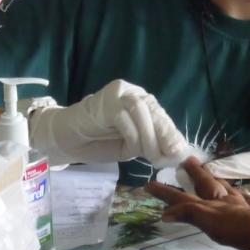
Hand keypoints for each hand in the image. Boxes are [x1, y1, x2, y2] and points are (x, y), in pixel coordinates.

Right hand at [28, 79, 193, 166]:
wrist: (68, 140)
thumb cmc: (100, 143)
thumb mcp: (132, 146)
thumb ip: (151, 145)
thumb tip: (177, 153)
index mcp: (141, 102)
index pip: (161, 116)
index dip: (172, 134)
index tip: (181, 153)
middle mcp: (132, 93)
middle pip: (155, 111)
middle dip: (166, 134)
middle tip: (172, 155)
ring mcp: (118, 93)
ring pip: (142, 111)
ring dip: (150, 137)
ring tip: (151, 156)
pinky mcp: (106, 100)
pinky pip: (125, 117)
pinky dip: (133, 135)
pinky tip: (133, 148)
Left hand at [147, 158, 249, 249]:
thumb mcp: (218, 223)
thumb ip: (193, 214)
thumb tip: (165, 215)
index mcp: (211, 215)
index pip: (184, 201)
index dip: (167, 194)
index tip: (149, 185)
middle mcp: (223, 212)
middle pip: (203, 191)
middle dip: (191, 179)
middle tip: (180, 163)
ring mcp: (242, 210)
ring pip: (222, 191)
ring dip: (211, 181)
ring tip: (200, 168)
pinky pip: (241, 194)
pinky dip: (232, 188)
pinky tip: (230, 185)